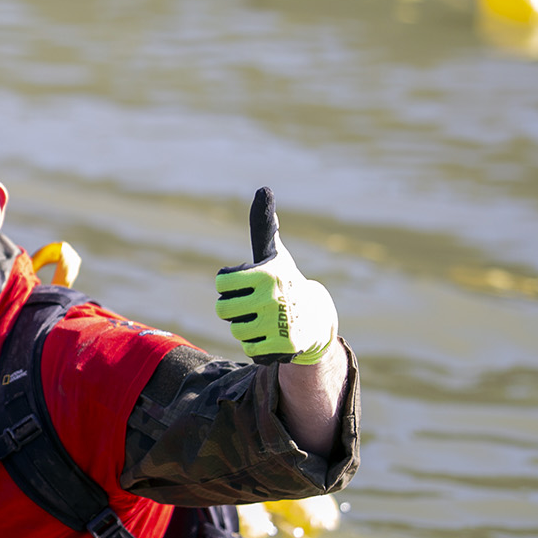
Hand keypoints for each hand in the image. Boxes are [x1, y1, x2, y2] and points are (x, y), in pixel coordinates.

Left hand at [215, 188, 336, 364]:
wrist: (316, 318)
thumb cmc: (285, 281)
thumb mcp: (275, 254)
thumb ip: (263, 226)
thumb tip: (264, 188)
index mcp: (266, 273)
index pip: (221, 282)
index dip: (228, 284)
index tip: (242, 284)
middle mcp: (272, 297)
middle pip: (223, 309)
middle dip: (234, 308)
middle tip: (251, 305)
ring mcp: (278, 323)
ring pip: (235, 330)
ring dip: (245, 327)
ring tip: (262, 320)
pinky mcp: (283, 346)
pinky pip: (249, 349)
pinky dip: (257, 345)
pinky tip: (271, 335)